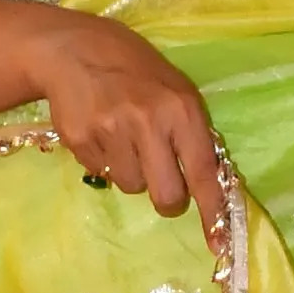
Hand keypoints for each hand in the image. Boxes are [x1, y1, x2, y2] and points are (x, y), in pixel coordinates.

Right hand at [26, 10, 228, 248]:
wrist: (74, 48)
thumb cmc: (135, 71)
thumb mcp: (175, 90)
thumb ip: (192, 134)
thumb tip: (209, 188)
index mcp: (182, 108)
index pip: (203, 171)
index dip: (211, 210)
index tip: (219, 244)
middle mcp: (149, 121)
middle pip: (167, 196)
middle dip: (167, 198)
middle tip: (161, 181)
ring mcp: (112, 131)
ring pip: (132, 186)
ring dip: (132, 172)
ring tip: (124, 136)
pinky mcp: (81, 140)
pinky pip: (101, 173)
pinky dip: (104, 160)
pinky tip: (101, 130)